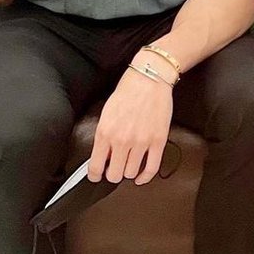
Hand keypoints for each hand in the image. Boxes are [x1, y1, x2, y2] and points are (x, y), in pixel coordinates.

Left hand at [88, 68, 172, 185]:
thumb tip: (104, 155)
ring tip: (128, 163)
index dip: (95, 175)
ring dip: (128, 171)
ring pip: (131, 173)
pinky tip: (140, 176)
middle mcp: (122, 140)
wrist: (150, 77)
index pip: (96, 167)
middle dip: (113, 173)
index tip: (97, 175)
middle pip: (114, 175)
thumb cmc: (128, 91)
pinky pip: (151, 169)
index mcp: (105, 132)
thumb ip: (104, 135)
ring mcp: (141, 142)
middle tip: (114, 167)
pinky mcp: (158, 141)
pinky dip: (144, 177)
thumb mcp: (107, 112)